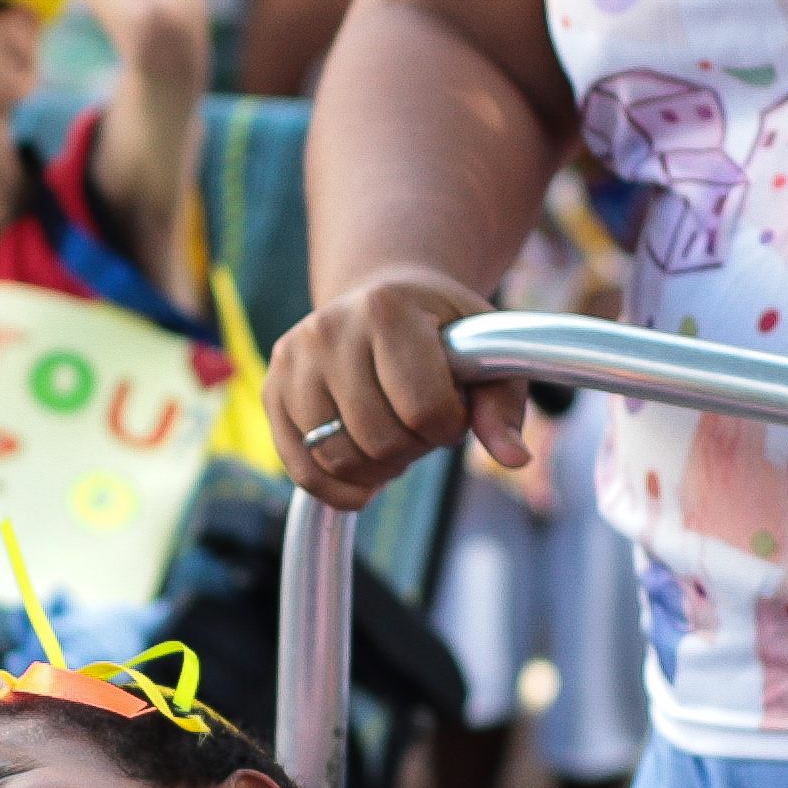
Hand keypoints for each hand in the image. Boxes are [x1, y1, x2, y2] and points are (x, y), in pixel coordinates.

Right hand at [271, 270, 523, 500]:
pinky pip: (302, 471)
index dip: (449, 428)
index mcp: (387, 309)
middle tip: (423, 427)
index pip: (424, 408)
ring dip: (379, 470)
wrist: (382, 296)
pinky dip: (339, 490)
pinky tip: (366, 480)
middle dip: (414, 448)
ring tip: (395, 442)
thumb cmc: (442, 330)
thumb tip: (515, 458)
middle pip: (380, 439)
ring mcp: (293, 361)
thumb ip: (503, 404)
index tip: (453, 412)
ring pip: (338, 459)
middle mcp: (329, 329)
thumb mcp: (486, 353)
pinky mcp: (271, 392)